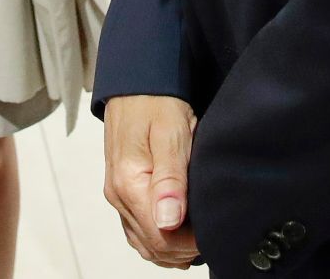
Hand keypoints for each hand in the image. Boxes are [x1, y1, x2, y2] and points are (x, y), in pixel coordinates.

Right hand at [103, 94, 200, 268]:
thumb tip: (169, 222)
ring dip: (172, 247)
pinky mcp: (121, 191)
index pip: (161, 237)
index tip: (212, 229)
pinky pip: (138, 230)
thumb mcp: (171, 133)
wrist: (136, 81)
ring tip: (199, 233)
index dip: (191, 242)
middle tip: (211, 230)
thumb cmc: (156, 102)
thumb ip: (170, 179)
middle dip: (184, 247)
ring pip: (145, 243)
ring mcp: (117, 195)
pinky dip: (159, 239)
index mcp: (128, 183)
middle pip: (152, 245)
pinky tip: (179, 233)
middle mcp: (117, 194)